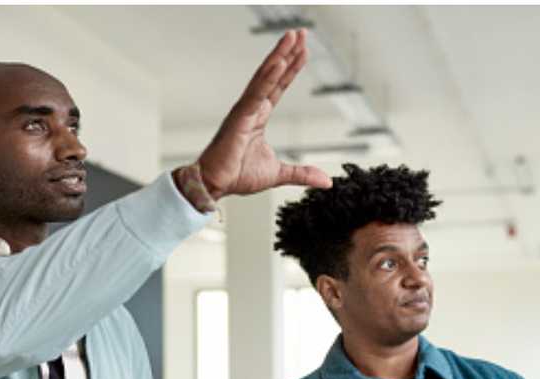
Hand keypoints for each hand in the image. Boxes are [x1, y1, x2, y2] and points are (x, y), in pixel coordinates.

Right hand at [190, 29, 332, 202]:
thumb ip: (302, 173)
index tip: (302, 50)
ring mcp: (244, 110)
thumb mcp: (278, 173)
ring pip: (264, 78)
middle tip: (299, 32)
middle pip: (272, 74)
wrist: (214, 185)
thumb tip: (325, 181)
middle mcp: (251, 108)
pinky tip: (279, 62)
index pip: (279, 86)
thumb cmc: (236, 176)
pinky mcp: (239, 118)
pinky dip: (268, 77)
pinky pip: (256, 94)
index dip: (291, 68)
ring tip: (291, 37)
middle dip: (287, 52)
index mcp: (258, 116)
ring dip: (278, 56)